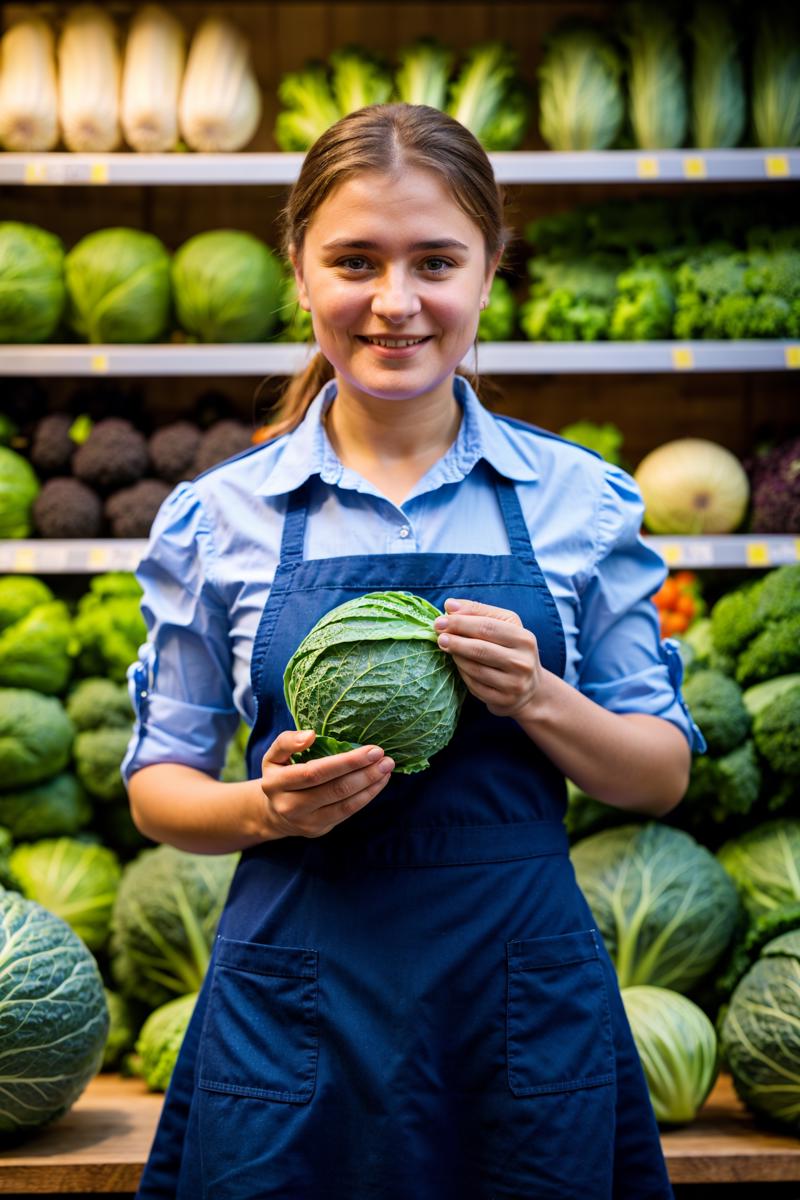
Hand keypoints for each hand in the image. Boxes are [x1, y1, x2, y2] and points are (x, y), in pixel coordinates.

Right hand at [260, 731, 393, 838]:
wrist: (274, 813)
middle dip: (365, 773)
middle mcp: (290, 805)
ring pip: (345, 803)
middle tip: (386, 759)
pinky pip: (347, 812)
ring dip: (370, 785)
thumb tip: (311, 735)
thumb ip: (287, 741)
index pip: (315, 772)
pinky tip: (379, 782)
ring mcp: (306, 821)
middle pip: (335, 789)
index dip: (346, 762)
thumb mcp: (274, 756)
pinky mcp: (319, 829)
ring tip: (387, 769)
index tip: (372, 750)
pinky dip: (367, 796)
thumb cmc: (280, 775)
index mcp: (276, 783)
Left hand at [434, 598, 542, 718]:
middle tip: (439, 636)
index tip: (440, 621)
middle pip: (480, 648)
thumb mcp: (502, 625)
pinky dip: (463, 674)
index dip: (461, 623)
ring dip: (457, 657)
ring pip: (475, 668)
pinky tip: (459, 666)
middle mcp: (522, 662)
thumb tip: (449, 604)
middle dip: (455, 641)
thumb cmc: (510, 649)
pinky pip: (475, 686)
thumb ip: (477, 611)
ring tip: (447, 648)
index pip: (487, 627)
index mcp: (524, 638)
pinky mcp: (504, 700)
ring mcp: (514, 684)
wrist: (529, 688)